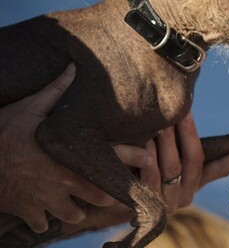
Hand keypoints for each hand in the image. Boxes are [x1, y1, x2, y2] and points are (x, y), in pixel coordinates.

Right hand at [0, 64, 154, 232]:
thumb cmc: (1, 134)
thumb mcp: (27, 109)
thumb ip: (54, 92)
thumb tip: (73, 67)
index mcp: (70, 156)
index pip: (111, 156)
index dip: (134, 157)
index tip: (149, 158)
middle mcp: (64, 181)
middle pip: (101, 195)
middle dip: (110, 192)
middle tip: (117, 187)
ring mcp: (47, 200)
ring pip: (76, 215)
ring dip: (80, 208)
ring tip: (84, 200)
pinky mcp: (29, 212)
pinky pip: (43, 224)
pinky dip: (47, 220)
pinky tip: (48, 211)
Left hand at [139, 113, 228, 212]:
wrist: (111, 196)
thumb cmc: (144, 168)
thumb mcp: (171, 158)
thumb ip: (195, 149)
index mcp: (194, 185)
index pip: (217, 168)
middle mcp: (183, 198)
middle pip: (191, 161)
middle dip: (185, 133)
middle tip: (179, 112)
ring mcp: (164, 204)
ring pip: (170, 168)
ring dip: (165, 142)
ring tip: (159, 121)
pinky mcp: (143, 205)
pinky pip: (149, 177)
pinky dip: (147, 157)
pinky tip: (142, 140)